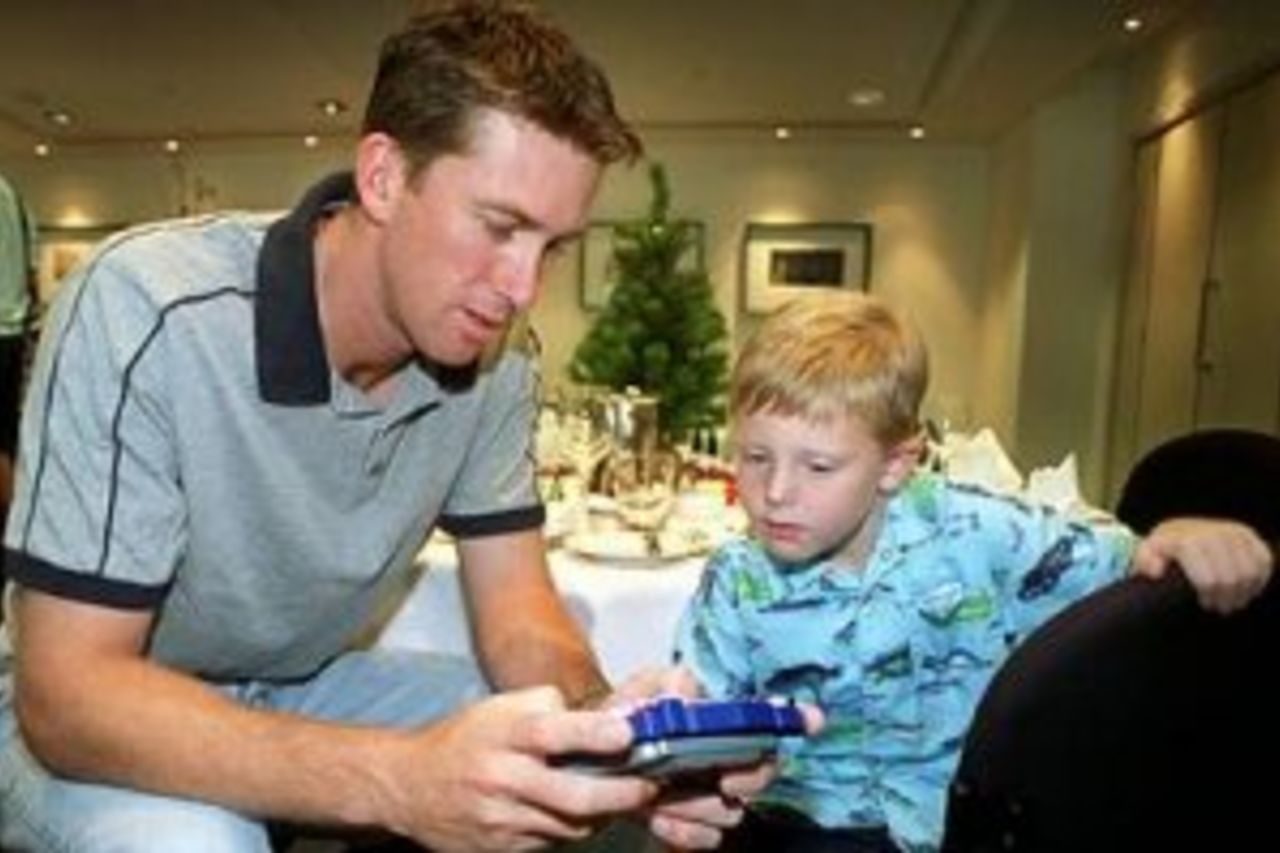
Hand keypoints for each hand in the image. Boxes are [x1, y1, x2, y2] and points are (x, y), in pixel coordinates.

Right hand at [384, 686, 657, 850]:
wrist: (409, 786)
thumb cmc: (465, 739)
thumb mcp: (499, 707)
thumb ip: (547, 705)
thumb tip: (596, 716)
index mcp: (502, 735)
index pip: (551, 733)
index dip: (592, 734)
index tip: (626, 735)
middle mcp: (501, 778)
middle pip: (571, 796)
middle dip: (618, 795)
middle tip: (647, 787)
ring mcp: (500, 820)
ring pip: (568, 826)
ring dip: (599, 814)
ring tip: (615, 798)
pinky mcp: (500, 849)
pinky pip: (550, 843)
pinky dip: (568, 828)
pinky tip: (571, 813)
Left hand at [606, 666, 825, 849]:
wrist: (585, 767)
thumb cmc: (616, 724)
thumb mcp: (633, 692)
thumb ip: (660, 684)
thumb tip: (686, 682)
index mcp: (713, 722)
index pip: (765, 721)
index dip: (794, 718)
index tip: (809, 722)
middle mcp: (719, 759)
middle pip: (761, 772)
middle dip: (748, 779)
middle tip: (722, 781)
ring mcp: (704, 794)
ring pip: (731, 811)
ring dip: (703, 807)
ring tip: (667, 799)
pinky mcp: (687, 824)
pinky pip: (704, 838)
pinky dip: (684, 833)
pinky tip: (659, 820)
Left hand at [1132, 517, 1272, 613]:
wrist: (1179, 531)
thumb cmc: (1164, 550)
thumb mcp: (1147, 555)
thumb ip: (1146, 562)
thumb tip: (1156, 571)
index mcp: (1189, 540)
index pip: (1210, 580)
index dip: (1209, 597)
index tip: (1204, 604)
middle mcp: (1213, 533)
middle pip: (1232, 579)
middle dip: (1226, 599)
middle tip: (1219, 606)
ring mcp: (1234, 532)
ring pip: (1251, 573)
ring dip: (1243, 592)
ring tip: (1232, 600)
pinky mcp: (1249, 535)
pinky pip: (1264, 562)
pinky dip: (1258, 578)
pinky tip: (1245, 588)